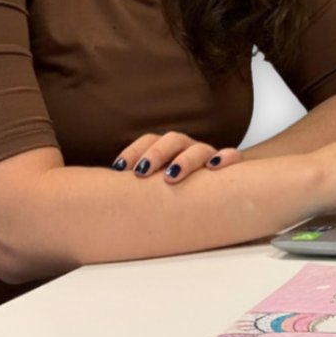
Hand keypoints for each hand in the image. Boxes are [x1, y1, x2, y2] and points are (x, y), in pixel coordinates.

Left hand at [111, 132, 242, 182]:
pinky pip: (232, 155)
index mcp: (170, 149)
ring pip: (198, 148)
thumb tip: (103, 196)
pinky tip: (214, 167)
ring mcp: (210, 156)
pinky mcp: (232, 166)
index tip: (118, 169)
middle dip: (156, 154)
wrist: (227, 189)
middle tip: (141, 172)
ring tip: (171, 176)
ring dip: (184, 160)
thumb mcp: (157, 184)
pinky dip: (225, 157)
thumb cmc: (182, 190)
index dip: (133, 151)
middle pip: (173, 140)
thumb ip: (139, 185)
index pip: (150, 140)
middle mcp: (189, 149)